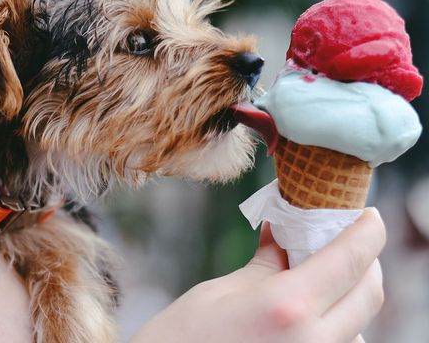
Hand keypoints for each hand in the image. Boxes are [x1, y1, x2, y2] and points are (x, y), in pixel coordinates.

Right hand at [130, 209, 385, 342]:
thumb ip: (265, 264)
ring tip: (320, 272)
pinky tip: (308, 307)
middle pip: (368, 293)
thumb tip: (284, 232)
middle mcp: (312, 341)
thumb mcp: (219, 292)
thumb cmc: (178, 339)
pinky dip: (334, 320)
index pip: (351, 260)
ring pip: (358, 323)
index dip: (368, 230)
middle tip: (342, 240)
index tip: (368, 214)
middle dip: (364, 261)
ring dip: (349, 293)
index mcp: (286, 307)